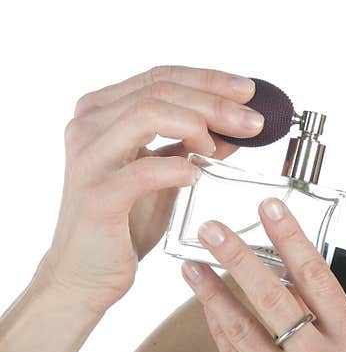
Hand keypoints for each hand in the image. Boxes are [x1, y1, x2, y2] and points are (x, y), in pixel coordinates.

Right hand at [42, 64, 264, 313]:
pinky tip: (197, 175)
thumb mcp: (168, 171)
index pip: (161, 77)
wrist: (85, 275)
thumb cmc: (126, 221)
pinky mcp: (96, 196)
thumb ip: (197, 144)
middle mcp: (88, 126)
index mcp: (102, 112)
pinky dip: (178, 168)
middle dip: (216, 101)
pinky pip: (143, 170)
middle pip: (160, 91)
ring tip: (220, 148)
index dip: (209, 79)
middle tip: (254, 121)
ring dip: (198, 125)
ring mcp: (89, 159)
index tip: (249, 90)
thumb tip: (241, 124)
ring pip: (149, 114)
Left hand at [181, 197, 345, 351]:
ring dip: (213, 291)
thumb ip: (325, 310)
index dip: (290, 238)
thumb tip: (287, 263)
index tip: (270, 207)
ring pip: (243, 327)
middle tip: (213, 230)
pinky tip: (205, 302)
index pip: (315, 276)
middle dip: (240, 257)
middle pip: (273, 297)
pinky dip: (218, 325)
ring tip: (193, 264)